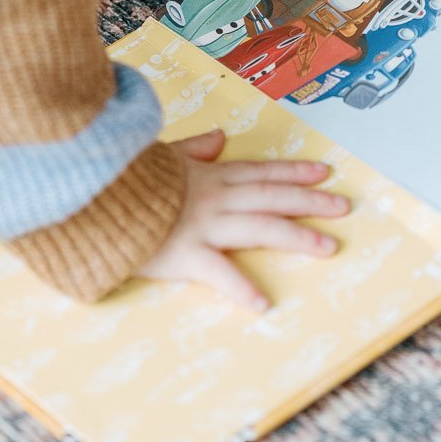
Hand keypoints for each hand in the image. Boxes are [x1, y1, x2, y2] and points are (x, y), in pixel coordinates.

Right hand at [137, 129, 349, 310]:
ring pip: (260, 228)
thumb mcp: (165, 157)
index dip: (294, 172)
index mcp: (210, 176)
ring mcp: (203, 226)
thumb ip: (195, 149)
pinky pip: (218, 272)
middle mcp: (215, 198)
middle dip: (311, 202)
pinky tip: (264, 303)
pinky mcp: (185, 254)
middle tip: (345, 207)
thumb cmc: (127, 179)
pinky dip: (241, 288)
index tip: (324, 173)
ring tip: (328, 248)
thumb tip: (220, 137)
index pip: (261, 172)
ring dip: (296, 236)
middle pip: (272, 198)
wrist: (95, 195)